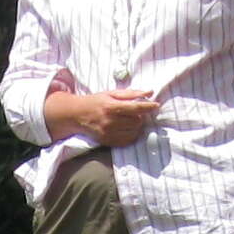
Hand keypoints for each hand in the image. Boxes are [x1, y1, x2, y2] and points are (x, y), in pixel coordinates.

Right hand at [46, 87, 162, 147]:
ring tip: (128, 120)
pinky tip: (125, 128)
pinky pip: (128, 141)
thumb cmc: (96, 102)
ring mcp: (108, 133)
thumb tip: (150, 92)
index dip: (148, 106)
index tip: (156, 105)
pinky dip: (131, 134)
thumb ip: (131, 93)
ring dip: (136, 126)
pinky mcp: (108, 142)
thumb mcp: (111, 94)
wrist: (77, 115)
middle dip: (139, 116)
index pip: (135, 107)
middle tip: (134, 112)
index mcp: (111, 107)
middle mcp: (110, 121)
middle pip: (137, 121)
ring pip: (134, 131)